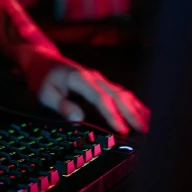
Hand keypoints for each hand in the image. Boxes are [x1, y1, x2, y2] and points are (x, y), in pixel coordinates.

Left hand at [20, 47, 149, 133]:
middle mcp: (95, 77)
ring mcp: (100, 79)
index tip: (122, 130)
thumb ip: (62, 105)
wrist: (42, 60)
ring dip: (136, 109)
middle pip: (118, 95)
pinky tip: (143, 114)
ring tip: (149, 126)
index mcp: (80, 79)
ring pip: (123, 93)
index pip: (101, 98)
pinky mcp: (102, 83)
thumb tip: (79, 119)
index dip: (112, 114)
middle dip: (132, 113)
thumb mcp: (45, 94)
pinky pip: (121, 93)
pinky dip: (134, 104)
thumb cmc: (42, 79)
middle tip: (144, 131)